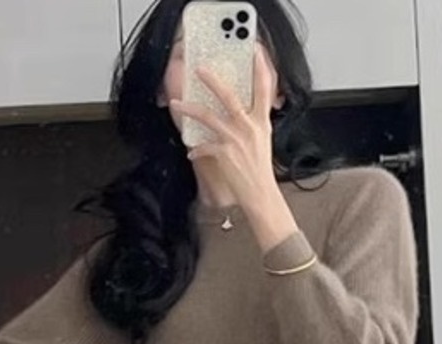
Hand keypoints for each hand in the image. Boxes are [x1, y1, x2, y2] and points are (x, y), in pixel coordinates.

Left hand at [171, 54, 298, 251]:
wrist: (261, 195)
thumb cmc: (260, 171)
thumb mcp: (263, 141)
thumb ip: (253, 123)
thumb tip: (239, 112)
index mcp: (261, 122)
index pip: (264, 90)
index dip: (260, 69)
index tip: (254, 51)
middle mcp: (249, 128)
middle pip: (229, 97)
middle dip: (212, 81)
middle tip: (199, 69)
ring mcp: (236, 140)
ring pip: (208, 117)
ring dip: (190, 109)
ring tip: (177, 104)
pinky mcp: (224, 154)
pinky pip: (204, 146)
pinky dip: (196, 149)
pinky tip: (192, 152)